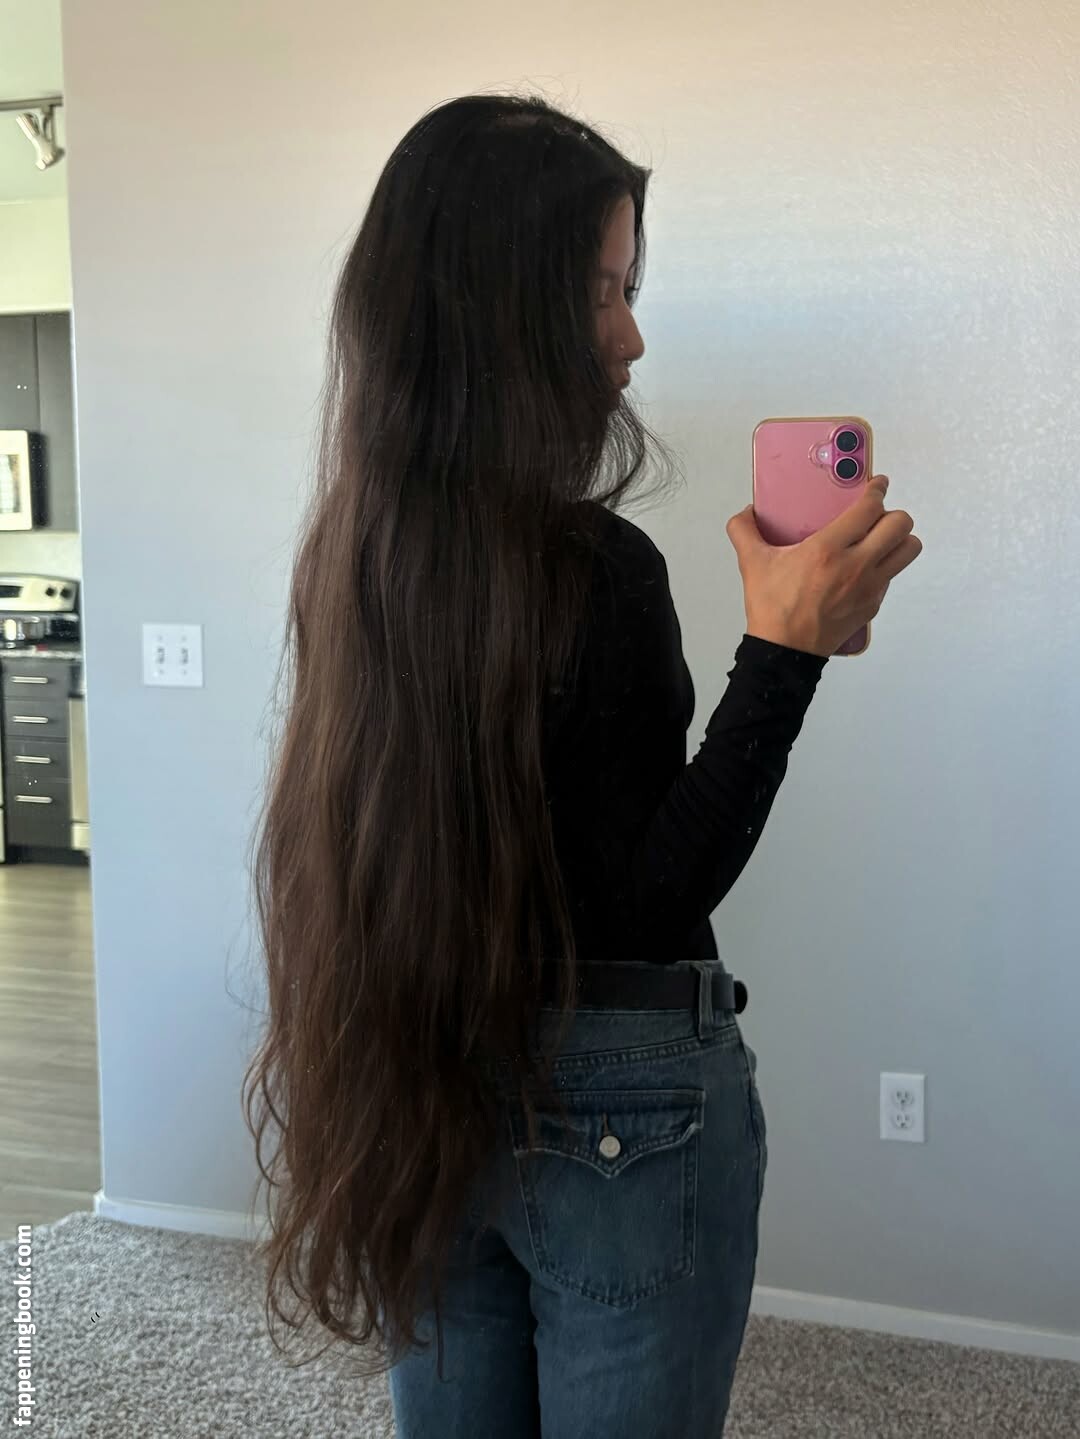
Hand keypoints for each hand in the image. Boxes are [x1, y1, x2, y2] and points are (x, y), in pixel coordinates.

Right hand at [725, 475, 922, 657]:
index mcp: (828, 549)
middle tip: (876, 516)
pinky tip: (864, 568)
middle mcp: (856, 566)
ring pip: (909, 549)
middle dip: (891, 513)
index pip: (869, 508)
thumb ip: (744, 531)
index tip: (875, 485)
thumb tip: (745, 513)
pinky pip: (893, 575)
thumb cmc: (773, 609)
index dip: (877, 490)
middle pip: (901, 524)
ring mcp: (869, 587)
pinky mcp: (873, 604)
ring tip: (880, 540)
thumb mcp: (752, 564)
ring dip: (899, 540)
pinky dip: (885, 566)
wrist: (784, 650)